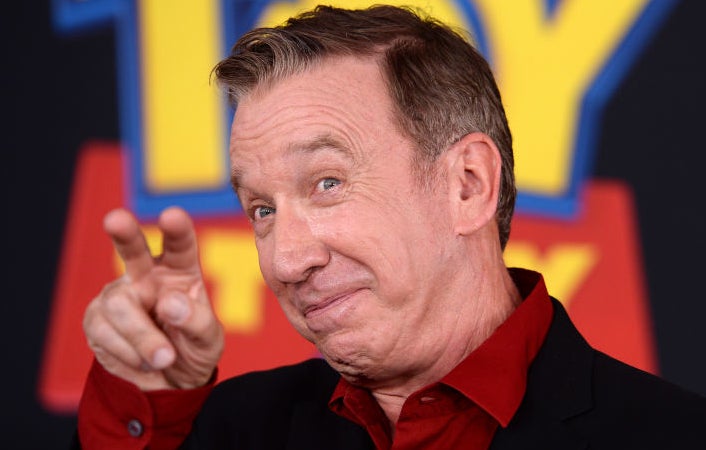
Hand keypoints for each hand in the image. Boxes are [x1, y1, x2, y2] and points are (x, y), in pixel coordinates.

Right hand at [83, 207, 223, 389]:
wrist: (169, 385)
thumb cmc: (193, 350)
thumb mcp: (208, 340)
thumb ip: (196, 320)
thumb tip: (170, 302)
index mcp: (180, 271)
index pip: (180, 246)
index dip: (177, 230)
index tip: (172, 215)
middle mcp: (147, 275)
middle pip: (133, 249)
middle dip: (124, 233)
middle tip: (115, 219)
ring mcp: (119, 295)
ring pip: (119, 304)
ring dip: (142, 336)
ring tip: (164, 358)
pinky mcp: (97, 319)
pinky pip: (105, 330)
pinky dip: (128, 352)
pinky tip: (143, 362)